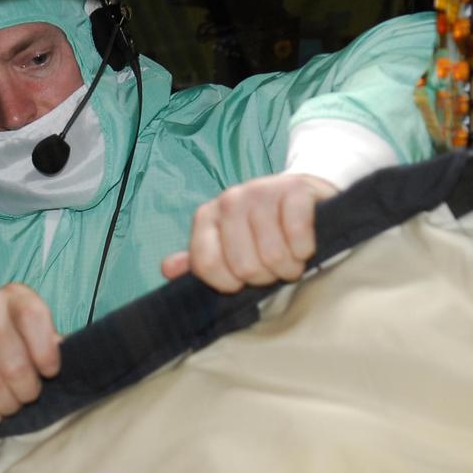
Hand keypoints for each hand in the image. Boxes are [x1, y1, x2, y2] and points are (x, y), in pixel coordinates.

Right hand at [0, 283, 60, 425]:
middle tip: (26, 396)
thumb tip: (76, 361)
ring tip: (10, 405)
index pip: (36, 320)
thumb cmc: (4, 334)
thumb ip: (50, 342)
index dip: (47, 355)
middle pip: (16, 366)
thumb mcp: (28, 328)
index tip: (49, 373)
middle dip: (27, 392)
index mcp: (16, 296)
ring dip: (6, 405)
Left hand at [161, 173, 338, 292]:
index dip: (229, 284)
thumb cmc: (261, 231)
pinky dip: (305, 248)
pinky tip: (305, 246)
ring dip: (289, 267)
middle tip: (274, 268)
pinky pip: (297, 233)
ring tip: (292, 258)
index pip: (206, 265)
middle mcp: (229, 201)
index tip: (243, 281)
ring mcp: (261, 191)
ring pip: (273, 255)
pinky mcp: (294, 188)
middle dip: (266, 277)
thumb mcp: (227, 246)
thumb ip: (201, 260)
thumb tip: (167, 269)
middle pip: (244, 267)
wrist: (301, 197)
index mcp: (206, 217)